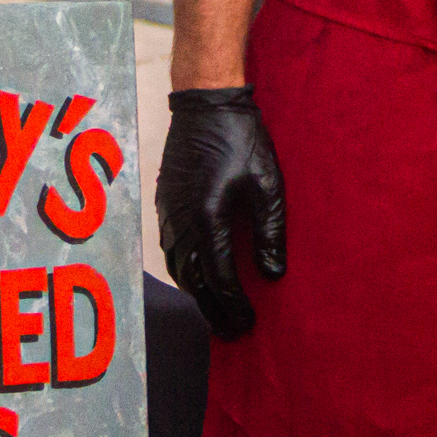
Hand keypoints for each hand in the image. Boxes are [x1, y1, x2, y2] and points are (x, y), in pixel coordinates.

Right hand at [157, 87, 287, 338]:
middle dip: (212, 310)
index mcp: (208, 218)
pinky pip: (170, 248)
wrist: (206, 103)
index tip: (248, 324)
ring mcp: (168, 212)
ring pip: (177, 267)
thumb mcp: (268, 185)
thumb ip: (270, 232)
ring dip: (196, 294)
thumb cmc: (241, 140)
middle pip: (193, 281)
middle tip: (231, 333)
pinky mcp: (165, 202)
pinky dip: (184, 271)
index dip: (233, 305)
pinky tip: (197, 277)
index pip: (219, 277)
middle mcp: (182, 220)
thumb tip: (272, 275)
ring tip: (216, 312)